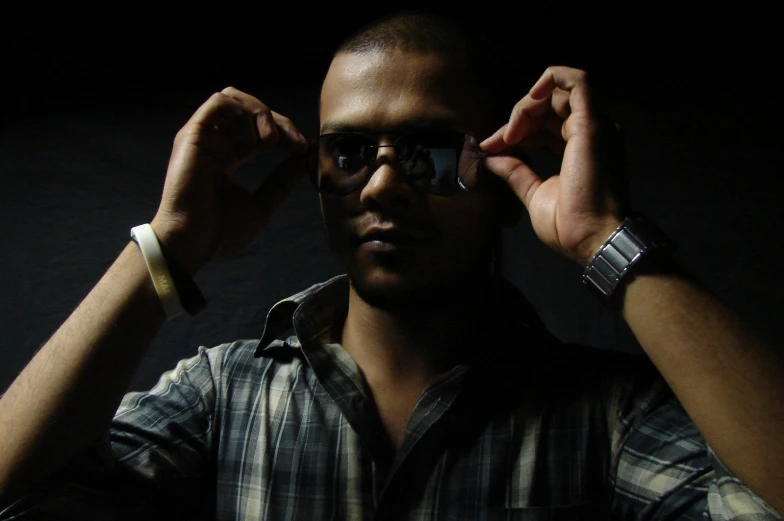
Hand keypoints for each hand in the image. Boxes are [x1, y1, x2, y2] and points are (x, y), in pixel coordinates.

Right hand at [150, 87, 307, 274]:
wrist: (191, 244)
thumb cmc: (220, 233)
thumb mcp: (262, 206)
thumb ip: (280, 182)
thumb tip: (303, 160)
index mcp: (228, 157)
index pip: (260, 130)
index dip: (285, 134)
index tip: (303, 150)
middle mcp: (215, 142)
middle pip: (250, 110)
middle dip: (280, 122)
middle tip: (296, 144)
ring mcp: (202, 137)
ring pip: (234, 97)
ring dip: (261, 113)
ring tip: (273, 140)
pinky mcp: (193, 134)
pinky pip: (219, 102)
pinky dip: (243, 112)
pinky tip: (256, 139)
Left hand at [481, 66, 627, 265]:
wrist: (592, 238)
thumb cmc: (570, 225)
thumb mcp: (535, 193)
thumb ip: (516, 171)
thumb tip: (492, 158)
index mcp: (578, 146)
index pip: (544, 122)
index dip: (515, 129)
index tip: (491, 147)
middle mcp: (590, 131)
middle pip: (549, 105)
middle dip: (517, 118)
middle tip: (496, 142)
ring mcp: (593, 125)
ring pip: (558, 92)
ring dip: (526, 106)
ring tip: (511, 133)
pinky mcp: (591, 123)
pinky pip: (577, 81)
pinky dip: (552, 79)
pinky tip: (530, 97)